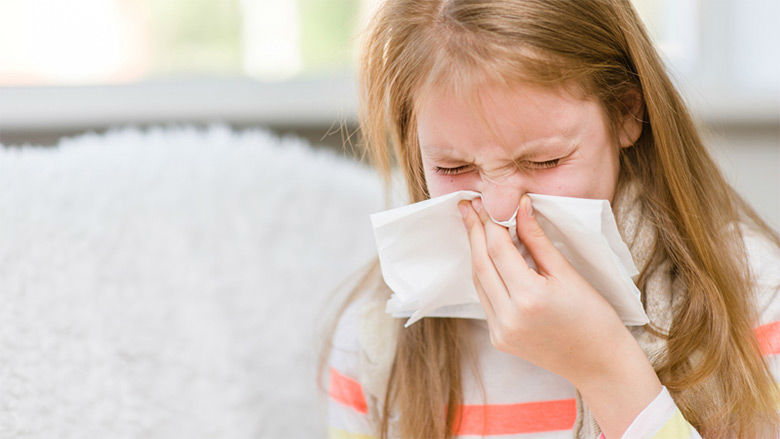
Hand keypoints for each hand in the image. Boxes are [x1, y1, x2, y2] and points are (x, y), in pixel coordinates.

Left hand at [458, 194, 662, 437]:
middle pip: (480, 264)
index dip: (490, 221)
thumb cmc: (594, 318)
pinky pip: (484, 299)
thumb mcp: (568, 273)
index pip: (498, 249)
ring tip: (475, 226)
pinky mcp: (498, 339)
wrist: (599, 364)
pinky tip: (486, 256)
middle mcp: (508, 317)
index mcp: (529, 298)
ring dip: (475, 252)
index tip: (486, 200)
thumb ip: (538, 240)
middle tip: (469, 205)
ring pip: (478, 282)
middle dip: (474, 232)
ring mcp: (500, 331)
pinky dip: (484, 275)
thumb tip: (520, 207)